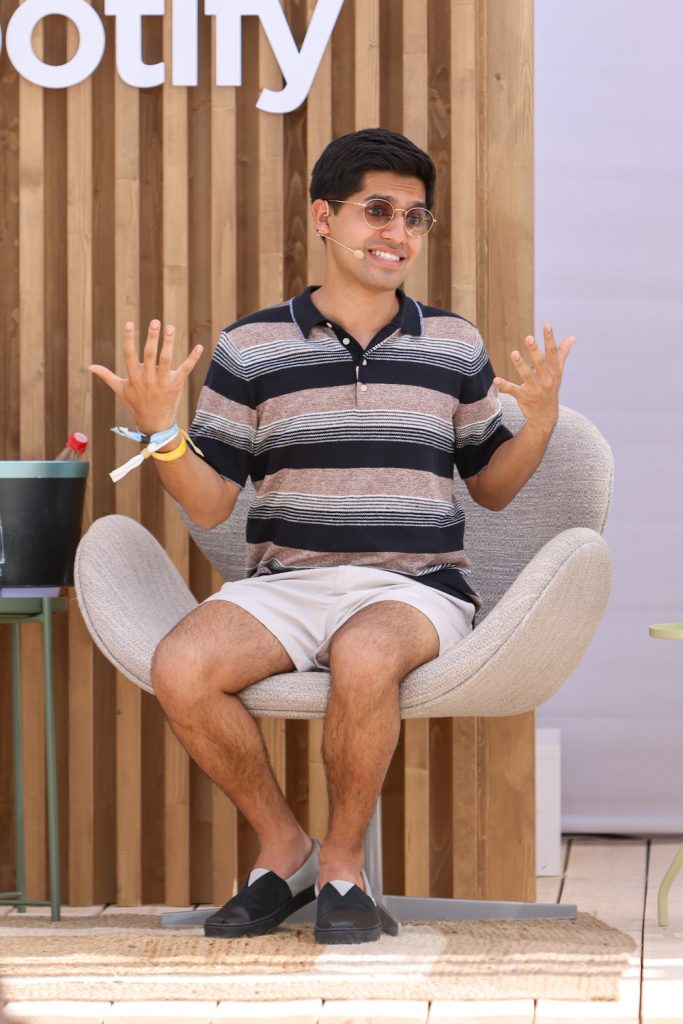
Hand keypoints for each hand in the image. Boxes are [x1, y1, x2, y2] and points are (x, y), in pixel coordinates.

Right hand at [90, 320, 203, 434]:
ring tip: (170, 327)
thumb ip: (107, 376)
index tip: (130, 323)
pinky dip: (193, 358)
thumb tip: (90, 367)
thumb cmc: (136, 403)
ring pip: (166, 359)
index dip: (129, 339)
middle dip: (152, 338)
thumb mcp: (121, 390)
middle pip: (150, 355)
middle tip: (155, 322)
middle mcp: (148, 379)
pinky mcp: (176, 384)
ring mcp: (163, 382)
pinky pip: (186, 369)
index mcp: (134, 378)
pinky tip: (199, 347)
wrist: (154, 423)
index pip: (130, 355)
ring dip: (168, 343)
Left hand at [493, 324, 574, 436]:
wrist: (545, 416)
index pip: (553, 353)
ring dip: (520, 365)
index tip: (547, 325)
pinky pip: (513, 390)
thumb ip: (562, 354)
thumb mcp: (558, 372)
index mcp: (554, 372)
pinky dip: (504, 386)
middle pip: (540, 363)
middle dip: (534, 351)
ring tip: (513, 353)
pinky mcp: (524, 397)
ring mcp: (535, 390)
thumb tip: (572, 337)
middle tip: (529, 338)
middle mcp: (546, 380)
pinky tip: (495, 380)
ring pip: (527, 376)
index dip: (550, 339)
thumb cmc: (551, 389)